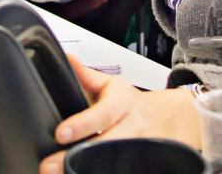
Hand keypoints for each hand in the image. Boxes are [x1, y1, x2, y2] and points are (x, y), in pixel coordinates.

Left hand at [39, 56, 201, 173]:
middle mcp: (134, 128)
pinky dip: (108, 173)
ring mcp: (143, 149)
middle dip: (77, 157)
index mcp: (123, 104)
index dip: (82, 124)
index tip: (60, 133)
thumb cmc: (131, 103)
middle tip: (50, 166)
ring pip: (117, 163)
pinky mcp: (151, 162)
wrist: (171, 118)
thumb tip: (66, 58)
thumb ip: (87, 76)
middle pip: (106, 145)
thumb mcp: (112, 86)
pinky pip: (129, 170)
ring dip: (90, 171)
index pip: (102, 114)